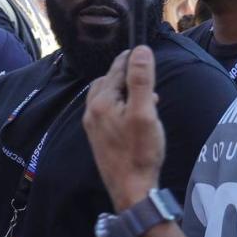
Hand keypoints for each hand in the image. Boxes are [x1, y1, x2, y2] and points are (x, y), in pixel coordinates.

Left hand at [83, 47, 163, 211]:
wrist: (130, 188)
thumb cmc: (140, 151)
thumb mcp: (145, 112)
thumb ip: (141, 80)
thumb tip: (139, 51)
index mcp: (101, 102)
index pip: (115, 71)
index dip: (128, 59)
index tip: (137, 49)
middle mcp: (91, 111)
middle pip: (107, 82)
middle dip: (124, 74)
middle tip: (142, 71)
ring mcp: (92, 125)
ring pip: (104, 96)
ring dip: (121, 89)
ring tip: (142, 93)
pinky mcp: (97, 137)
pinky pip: (105, 111)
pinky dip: (118, 104)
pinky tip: (132, 113)